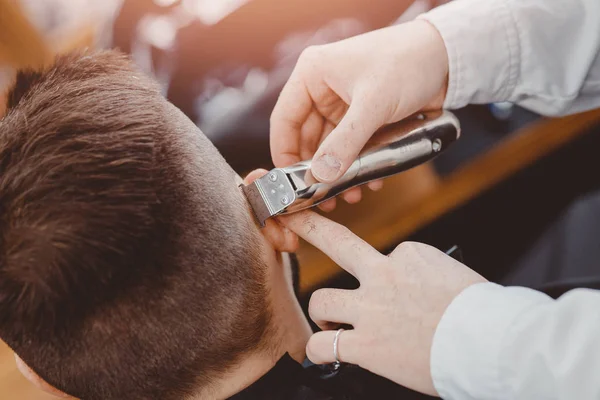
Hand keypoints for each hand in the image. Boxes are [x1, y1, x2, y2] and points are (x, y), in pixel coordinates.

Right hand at [270, 20, 448, 210]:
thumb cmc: (408, 62)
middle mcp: (322, 88)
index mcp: (312, 74)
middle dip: (318, 170)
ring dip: (339, 172)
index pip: (284, 120)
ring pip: (330, 146)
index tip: (293, 184)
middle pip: (306, 138)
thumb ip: (346, 143)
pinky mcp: (361, 115)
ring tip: (351, 194)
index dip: (285, 154)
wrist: (449, 57)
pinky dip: (357, 164)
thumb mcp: (374, 105)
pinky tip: (371, 180)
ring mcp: (342, 103)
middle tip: (326, 197)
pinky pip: (351, 146)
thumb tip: (321, 176)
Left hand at [279, 212, 485, 395]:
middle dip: (310, 226)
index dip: (386, 273)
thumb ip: (427, 277)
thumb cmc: (484, 313)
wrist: (492, 343)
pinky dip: (319, 349)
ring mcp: (370, 308)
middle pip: (336, 241)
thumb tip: (422, 291)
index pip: (385, 256)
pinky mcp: (365, 344)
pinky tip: (324, 352)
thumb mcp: (454, 277)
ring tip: (331, 324)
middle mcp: (383, 274)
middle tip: (293, 218)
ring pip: (321, 298)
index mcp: (409, 254)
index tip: (397, 288)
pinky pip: (322, 345)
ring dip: (323, 312)